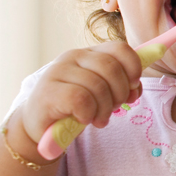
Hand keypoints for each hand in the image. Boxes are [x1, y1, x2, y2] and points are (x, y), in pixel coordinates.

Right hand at [20, 41, 142, 145]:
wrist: (40, 127)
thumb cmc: (75, 108)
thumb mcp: (103, 93)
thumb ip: (122, 85)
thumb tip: (135, 87)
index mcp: (89, 53)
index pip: (120, 48)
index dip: (133, 68)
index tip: (132, 87)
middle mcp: (72, 56)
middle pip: (111, 68)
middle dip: (120, 93)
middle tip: (113, 108)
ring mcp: (57, 72)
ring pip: (98, 86)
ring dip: (105, 108)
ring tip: (99, 119)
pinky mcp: (48, 91)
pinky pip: (81, 99)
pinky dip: (88, 113)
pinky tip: (84, 119)